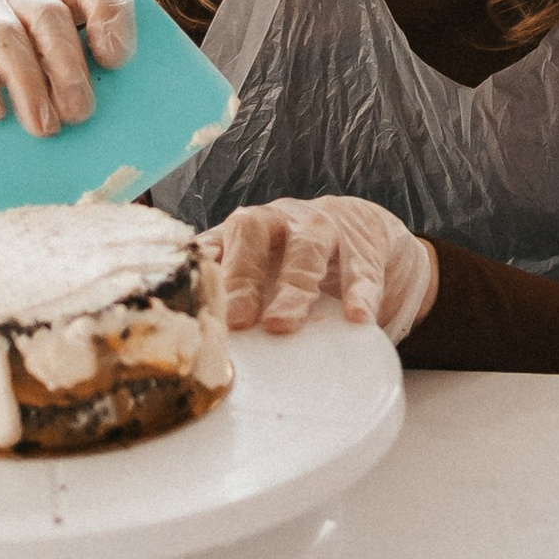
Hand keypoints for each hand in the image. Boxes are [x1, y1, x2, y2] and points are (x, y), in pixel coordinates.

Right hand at [0, 0, 135, 185]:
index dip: (109, 13)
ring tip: (43, 127)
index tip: (116, 59)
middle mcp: (11, 0)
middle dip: (68, 65)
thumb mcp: (46, 107)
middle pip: (49, 13)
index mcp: (53, 7)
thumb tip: (117, 128)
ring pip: (5, 33)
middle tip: (80, 112)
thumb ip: (76, 102)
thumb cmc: (3, 122)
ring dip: (28, 82)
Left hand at [211, 197, 437, 340]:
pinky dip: (360, 291)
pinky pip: (362, 266)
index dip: (202, 273)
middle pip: (253, 230)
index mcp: (244, 227)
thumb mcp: (258, 265)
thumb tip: (194, 339)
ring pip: (308, 247)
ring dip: (294, 287)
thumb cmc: (293, 256)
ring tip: (282, 324)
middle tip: (236, 320)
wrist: (362, 227)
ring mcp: (324, 226)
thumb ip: (228, 291)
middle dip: (242, 274)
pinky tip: (357, 316)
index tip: (194, 310)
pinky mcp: (364, 245)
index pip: (214, 241)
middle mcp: (280, 218)